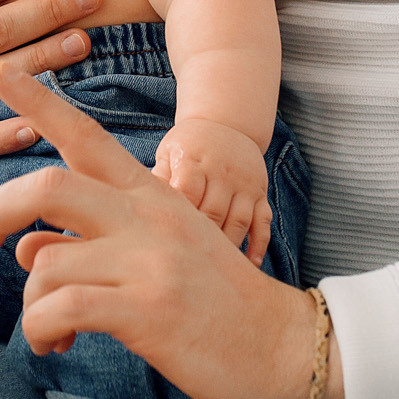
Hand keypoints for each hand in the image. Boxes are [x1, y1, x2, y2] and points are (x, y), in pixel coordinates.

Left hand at [0, 65, 332, 398]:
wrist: (282, 346)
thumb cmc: (217, 302)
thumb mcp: (158, 255)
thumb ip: (93, 241)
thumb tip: (26, 249)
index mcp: (152, 195)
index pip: (86, 137)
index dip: (37, 102)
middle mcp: (148, 216)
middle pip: (47, 187)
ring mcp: (149, 261)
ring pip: (43, 262)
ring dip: (30, 304)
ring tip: (50, 329)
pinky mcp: (147, 310)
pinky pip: (58, 308)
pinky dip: (39, 329)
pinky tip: (56, 343)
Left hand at [154, 118, 272, 260]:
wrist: (226, 124)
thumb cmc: (187, 145)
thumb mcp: (168, 153)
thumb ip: (156, 179)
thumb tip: (134, 208)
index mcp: (194, 161)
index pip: (188, 192)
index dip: (178, 219)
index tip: (166, 245)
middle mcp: (223, 172)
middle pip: (214, 212)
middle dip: (202, 242)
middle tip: (186, 270)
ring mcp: (244, 184)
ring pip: (240, 220)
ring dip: (229, 248)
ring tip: (214, 274)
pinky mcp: (261, 193)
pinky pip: (264, 222)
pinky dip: (259, 245)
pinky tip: (250, 265)